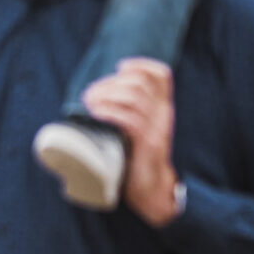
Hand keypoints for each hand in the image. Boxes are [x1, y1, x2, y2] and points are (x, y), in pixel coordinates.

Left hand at [80, 58, 184, 226]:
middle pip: (139, 83)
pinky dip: (110, 111)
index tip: (120, 67)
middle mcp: (163, 114)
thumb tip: (98, 94)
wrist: (152, 189)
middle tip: (91, 93)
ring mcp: (157, 128)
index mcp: (163, 107)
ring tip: (90, 102)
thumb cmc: (138, 157)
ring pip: (134, 97)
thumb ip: (131, 111)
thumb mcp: (141, 128)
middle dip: (110, 82)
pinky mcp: (148, 143)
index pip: (162, 75)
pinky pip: (129, 119)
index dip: (141, 65)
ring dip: (106, 94)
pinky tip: (97, 113)